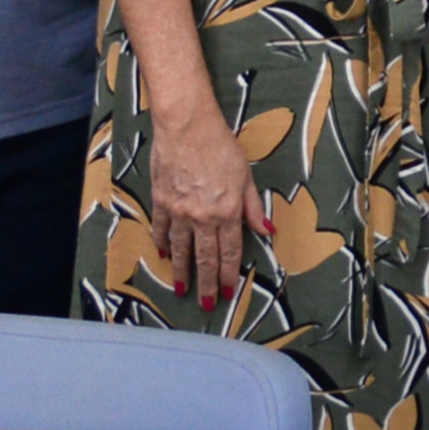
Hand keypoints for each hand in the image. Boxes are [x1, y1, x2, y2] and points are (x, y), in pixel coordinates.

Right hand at [145, 107, 269, 314]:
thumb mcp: (245, 176)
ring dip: (182, 271)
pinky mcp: (161, 201)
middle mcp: (202, 217)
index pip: (229, 252)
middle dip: (205, 283)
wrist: (186, 125)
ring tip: (182, 289)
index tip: (226, 292)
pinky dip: (162, 244)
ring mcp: (179, 211)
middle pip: (204, 257)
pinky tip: (164, 255)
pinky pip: (161, 229)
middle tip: (204, 304)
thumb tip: (267, 231)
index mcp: (227, 212)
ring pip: (180, 249)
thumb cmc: (220, 145)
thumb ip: (254, 207)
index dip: (228, 274)